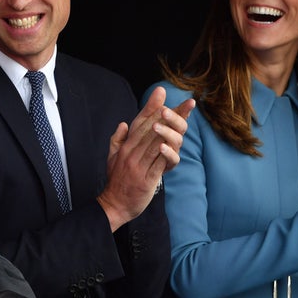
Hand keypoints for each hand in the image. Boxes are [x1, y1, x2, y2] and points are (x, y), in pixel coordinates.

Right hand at [97, 86, 194, 230]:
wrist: (114, 205)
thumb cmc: (116, 180)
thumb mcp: (111, 157)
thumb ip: (117, 139)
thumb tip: (123, 123)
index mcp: (125, 147)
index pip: (140, 122)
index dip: (151, 106)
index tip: (161, 92)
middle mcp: (131, 154)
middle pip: (151, 130)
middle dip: (169, 114)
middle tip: (186, 102)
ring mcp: (138, 167)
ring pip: (155, 144)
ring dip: (170, 130)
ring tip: (184, 117)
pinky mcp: (146, 180)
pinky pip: (158, 165)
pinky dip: (166, 154)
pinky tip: (176, 144)